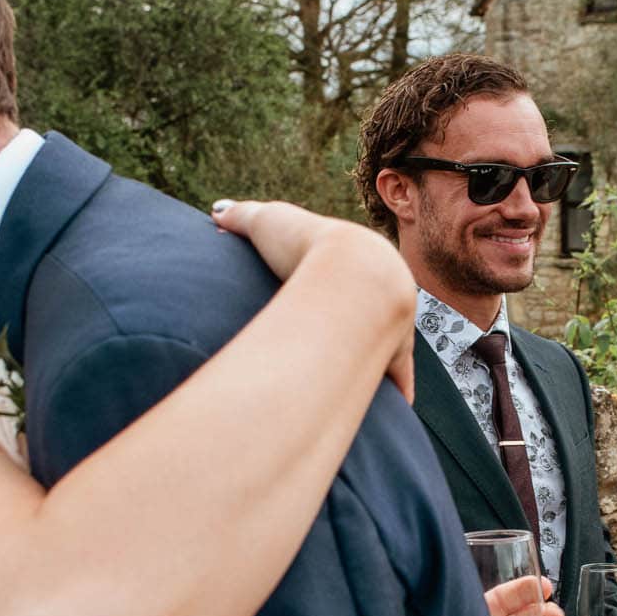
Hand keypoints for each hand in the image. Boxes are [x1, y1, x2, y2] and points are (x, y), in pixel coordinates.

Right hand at [212, 199, 415, 400]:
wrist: (350, 268)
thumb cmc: (302, 244)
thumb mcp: (265, 223)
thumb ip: (241, 217)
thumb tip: (218, 212)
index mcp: (350, 259)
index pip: (343, 272)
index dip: (332, 280)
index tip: (321, 291)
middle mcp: (374, 290)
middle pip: (369, 311)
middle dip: (361, 323)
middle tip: (342, 340)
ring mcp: (390, 322)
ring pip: (386, 343)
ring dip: (378, 356)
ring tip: (364, 378)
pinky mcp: (393, 352)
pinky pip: (398, 374)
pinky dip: (396, 388)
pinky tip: (398, 403)